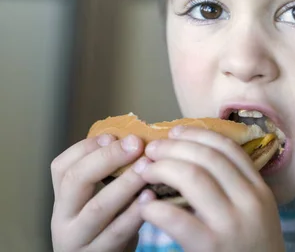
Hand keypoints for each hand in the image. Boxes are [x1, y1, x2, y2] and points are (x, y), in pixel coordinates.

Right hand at [51, 134, 154, 251]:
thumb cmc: (111, 226)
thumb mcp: (102, 200)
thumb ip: (112, 175)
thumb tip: (137, 138)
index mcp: (63, 199)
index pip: (62, 167)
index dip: (86, 148)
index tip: (113, 135)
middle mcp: (64, 219)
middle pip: (75, 181)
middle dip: (107, 158)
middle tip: (136, 144)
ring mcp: (79, 240)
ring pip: (97, 208)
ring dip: (125, 184)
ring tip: (147, 167)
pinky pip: (117, 232)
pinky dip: (135, 213)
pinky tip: (152, 197)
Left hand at [139, 127, 284, 251]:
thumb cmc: (251, 248)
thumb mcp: (254, 212)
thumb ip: (235, 187)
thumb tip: (195, 156)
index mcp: (259, 189)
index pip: (228, 148)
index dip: (197, 135)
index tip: (174, 133)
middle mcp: (250, 201)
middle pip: (208, 158)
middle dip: (174, 148)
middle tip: (152, 150)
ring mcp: (232, 224)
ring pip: (193, 178)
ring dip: (162, 169)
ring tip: (144, 172)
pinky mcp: (211, 247)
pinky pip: (177, 218)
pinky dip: (156, 207)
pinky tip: (145, 206)